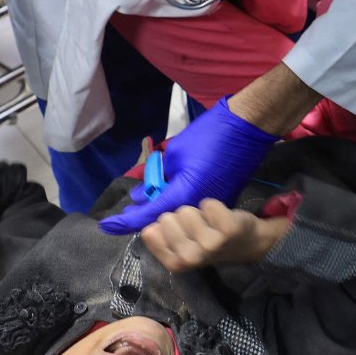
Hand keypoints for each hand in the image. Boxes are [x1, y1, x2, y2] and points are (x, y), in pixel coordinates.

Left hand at [99, 96, 276, 234]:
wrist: (249, 128)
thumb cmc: (210, 135)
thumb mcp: (175, 154)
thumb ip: (156, 180)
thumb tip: (139, 199)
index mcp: (184, 196)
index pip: (147, 216)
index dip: (125, 222)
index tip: (106, 226)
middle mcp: (197, 208)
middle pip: (163, 222)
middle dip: (147, 215)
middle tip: (136, 200)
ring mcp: (212, 206)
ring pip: (178, 217)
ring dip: (163, 209)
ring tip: (155, 191)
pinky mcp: (221, 200)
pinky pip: (192, 209)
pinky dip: (178, 203)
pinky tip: (172, 190)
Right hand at [139, 199, 287, 272]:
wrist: (247, 244)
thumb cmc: (208, 241)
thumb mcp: (180, 246)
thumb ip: (159, 236)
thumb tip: (142, 222)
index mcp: (175, 263)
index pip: (150, 231)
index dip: (165, 227)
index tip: (180, 233)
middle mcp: (190, 258)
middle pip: (166, 218)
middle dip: (181, 219)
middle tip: (198, 228)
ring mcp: (210, 245)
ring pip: (185, 210)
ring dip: (198, 212)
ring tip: (210, 224)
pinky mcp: (228, 230)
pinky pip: (208, 204)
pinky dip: (214, 206)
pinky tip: (222, 219)